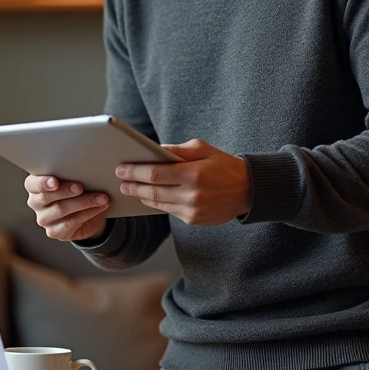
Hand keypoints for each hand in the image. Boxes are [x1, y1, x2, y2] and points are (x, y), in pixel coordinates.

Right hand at [25, 174, 110, 241]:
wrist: (85, 214)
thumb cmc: (76, 190)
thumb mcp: (72, 179)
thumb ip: (71, 174)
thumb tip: (84, 168)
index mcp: (34, 186)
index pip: (33, 184)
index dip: (43, 183)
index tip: (55, 181)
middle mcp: (35, 203)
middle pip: (47, 197)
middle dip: (65, 191)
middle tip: (80, 187)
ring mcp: (43, 219)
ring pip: (61, 210)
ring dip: (84, 202)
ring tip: (101, 197)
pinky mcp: (54, 232)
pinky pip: (71, 222)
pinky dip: (88, 213)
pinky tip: (100, 207)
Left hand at [115, 139, 250, 225]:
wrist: (248, 190)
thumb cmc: (223, 165)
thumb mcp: (203, 149)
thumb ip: (177, 150)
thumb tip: (153, 150)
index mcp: (194, 173)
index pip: (156, 174)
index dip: (135, 172)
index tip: (121, 169)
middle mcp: (192, 194)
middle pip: (153, 191)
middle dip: (133, 185)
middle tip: (120, 180)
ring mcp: (193, 210)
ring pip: (158, 204)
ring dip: (141, 196)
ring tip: (130, 188)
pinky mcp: (194, 220)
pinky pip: (169, 211)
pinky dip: (156, 203)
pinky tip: (148, 196)